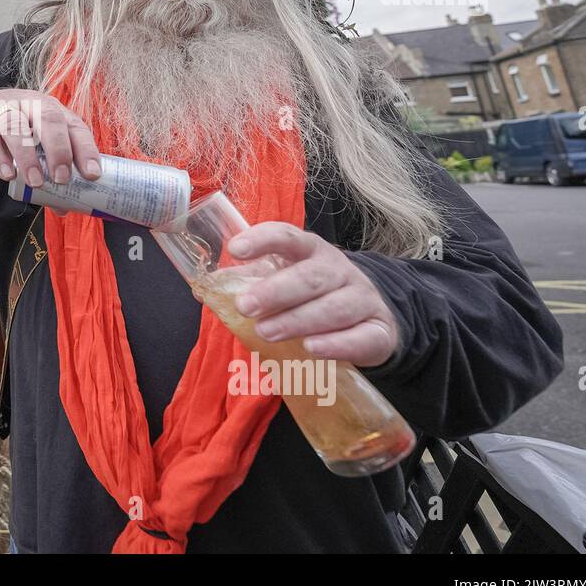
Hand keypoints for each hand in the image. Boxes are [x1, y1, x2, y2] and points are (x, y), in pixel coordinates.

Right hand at [0, 89, 102, 189]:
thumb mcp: (36, 143)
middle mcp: (31, 104)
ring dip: (27, 156)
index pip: (75, 126)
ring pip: (16, 126)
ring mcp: (4, 107)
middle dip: (58, 149)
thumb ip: (49, 171)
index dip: (86, 149)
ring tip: (35, 181)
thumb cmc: (17, 129)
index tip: (92, 175)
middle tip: (62, 178)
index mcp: (53, 110)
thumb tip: (63, 208)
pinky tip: (6, 174)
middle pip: (49, 119)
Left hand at [226, 222, 400, 367]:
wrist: (373, 318)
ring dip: (298, 320)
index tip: (236, 249)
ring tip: (266, 332)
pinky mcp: (378, 332)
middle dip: (276, 291)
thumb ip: (253, 283)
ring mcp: (363, 300)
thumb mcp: (287, 281)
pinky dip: (336, 344)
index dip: (263, 240)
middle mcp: (339, 271)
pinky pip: (360, 337)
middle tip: (245, 306)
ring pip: (333, 307)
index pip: (289, 236)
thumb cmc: (316, 297)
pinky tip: (312, 349)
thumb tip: (207, 291)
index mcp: (311, 251)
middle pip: (310, 277)